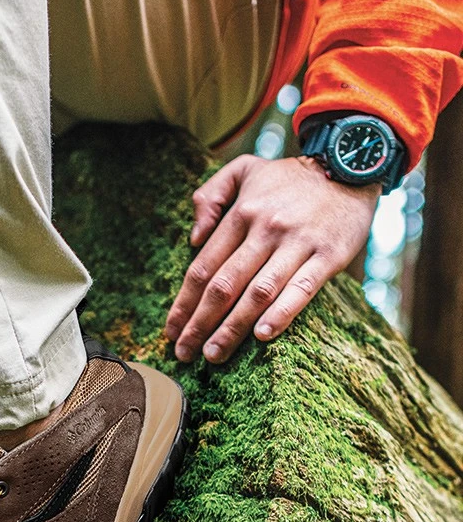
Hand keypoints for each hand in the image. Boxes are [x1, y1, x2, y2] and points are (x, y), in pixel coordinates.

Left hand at [165, 154, 379, 363]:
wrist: (350, 166)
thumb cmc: (290, 180)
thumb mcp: (244, 170)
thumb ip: (210, 196)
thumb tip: (193, 238)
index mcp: (241, 214)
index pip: (204, 267)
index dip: (184, 303)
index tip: (171, 331)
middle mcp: (266, 229)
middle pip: (225, 285)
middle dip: (200, 324)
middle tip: (184, 353)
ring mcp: (298, 243)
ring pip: (257, 292)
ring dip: (232, 328)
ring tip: (213, 355)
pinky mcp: (328, 256)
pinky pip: (302, 289)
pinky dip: (281, 313)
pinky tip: (262, 336)